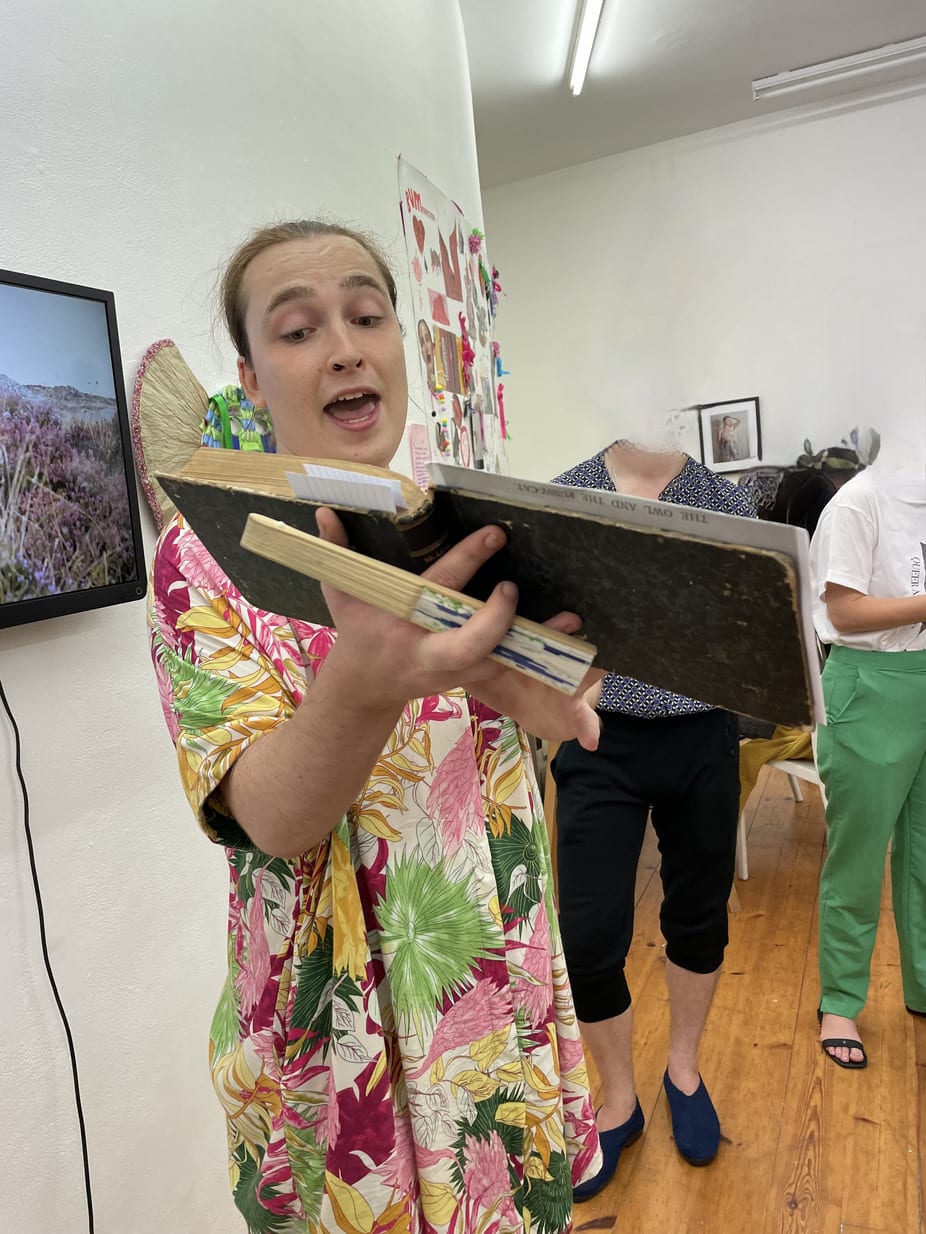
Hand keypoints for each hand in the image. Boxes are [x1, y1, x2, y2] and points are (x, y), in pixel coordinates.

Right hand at [315, 508, 600, 748]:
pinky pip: (509, 669)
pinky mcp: (472, 679)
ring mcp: (454, 671)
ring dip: (536, 643)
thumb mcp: (340, 595)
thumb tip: (325, 513)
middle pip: (473, 644)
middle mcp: (431, 652)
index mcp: (402, 626)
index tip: (495, 537)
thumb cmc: (357, 634)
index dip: (468, 563)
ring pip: (500, 664)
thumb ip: (337, 553)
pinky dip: (536, 656)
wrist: (366, 688)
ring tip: (572, 620)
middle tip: (516, 586)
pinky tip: (567, 638)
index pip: (441, 589)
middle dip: (499, 619)